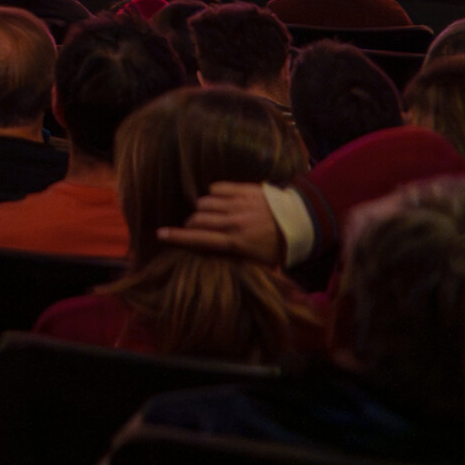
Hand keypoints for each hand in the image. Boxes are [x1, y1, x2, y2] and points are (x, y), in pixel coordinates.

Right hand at [155, 180, 286, 263]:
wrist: (304, 221)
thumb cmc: (283, 247)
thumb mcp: (264, 264)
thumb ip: (244, 267)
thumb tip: (230, 276)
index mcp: (236, 242)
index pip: (199, 239)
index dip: (177, 237)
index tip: (160, 234)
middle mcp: (233, 222)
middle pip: (197, 218)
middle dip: (190, 224)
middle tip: (195, 228)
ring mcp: (237, 204)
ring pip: (204, 202)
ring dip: (202, 209)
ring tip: (210, 215)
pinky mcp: (244, 189)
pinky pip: (216, 188)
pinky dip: (212, 194)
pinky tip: (219, 201)